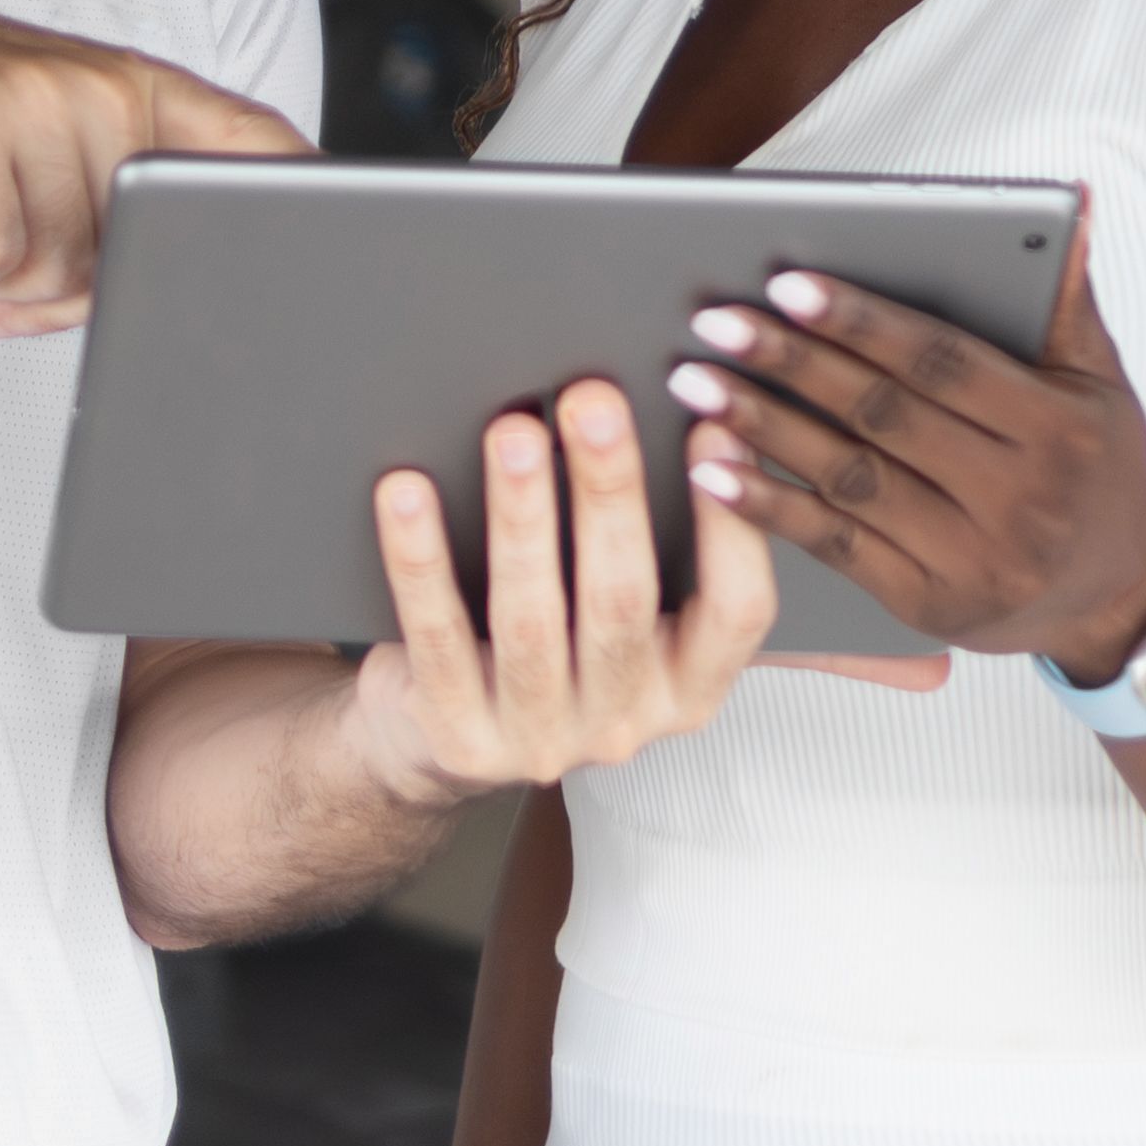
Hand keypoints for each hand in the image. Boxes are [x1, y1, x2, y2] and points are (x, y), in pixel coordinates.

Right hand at [0, 0, 304, 337]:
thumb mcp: (54, 153)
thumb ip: (122, 212)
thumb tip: (178, 305)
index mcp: (141, 90)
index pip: (253, 137)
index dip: (300, 190)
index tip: (324, 243)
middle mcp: (101, 85)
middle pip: (133, 252)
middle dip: (73, 288)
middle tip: (16, 270)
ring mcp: (37, 95)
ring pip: (60, 260)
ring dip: (2, 278)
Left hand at [341, 380, 776, 802]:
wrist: (427, 744)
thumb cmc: (535, 648)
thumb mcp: (606, 611)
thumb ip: (637, 541)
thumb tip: (662, 413)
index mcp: (686, 687)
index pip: (739, 609)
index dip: (732, 523)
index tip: (712, 430)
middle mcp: (626, 723)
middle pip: (623, 598)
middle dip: (609, 489)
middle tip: (593, 401)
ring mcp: (541, 739)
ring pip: (532, 618)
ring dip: (522, 515)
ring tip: (513, 433)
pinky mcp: (459, 738)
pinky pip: (437, 636)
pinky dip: (421, 558)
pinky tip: (407, 492)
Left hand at [664, 205, 1145, 675]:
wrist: (1119, 596)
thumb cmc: (1096, 470)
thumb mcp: (1101, 384)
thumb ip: (1066, 298)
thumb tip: (1066, 204)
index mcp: (1057, 430)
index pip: (943, 363)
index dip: (863, 322)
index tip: (788, 284)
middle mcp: (1017, 497)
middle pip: (884, 416)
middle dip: (792, 364)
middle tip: (714, 322)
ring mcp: (970, 558)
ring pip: (850, 479)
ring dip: (764, 428)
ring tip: (693, 383)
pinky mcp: (927, 603)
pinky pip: (836, 546)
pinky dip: (769, 507)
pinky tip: (711, 471)